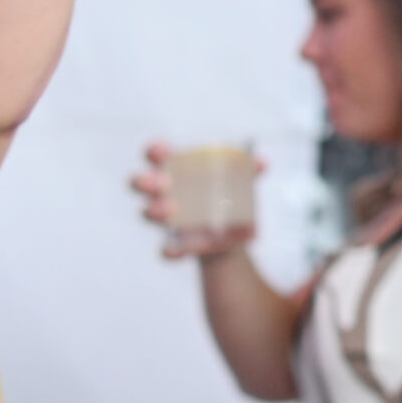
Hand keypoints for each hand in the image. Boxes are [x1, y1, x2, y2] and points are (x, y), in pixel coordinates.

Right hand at [131, 142, 262, 259]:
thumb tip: (260, 164)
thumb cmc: (224, 196)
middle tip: (164, 184)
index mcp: (175, 170)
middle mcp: (163, 193)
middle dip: (146, 182)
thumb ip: (248, 170)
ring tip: (171, 211)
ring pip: (147, 213)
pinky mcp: (175, 242)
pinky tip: (177, 250)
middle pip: (140, 183)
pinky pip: (165, 248)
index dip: (154, 152)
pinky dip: (170, 250)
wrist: (229, 233)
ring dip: (155, 211)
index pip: (157, 156)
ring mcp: (166, 219)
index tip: (160, 152)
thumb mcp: (238, 181)